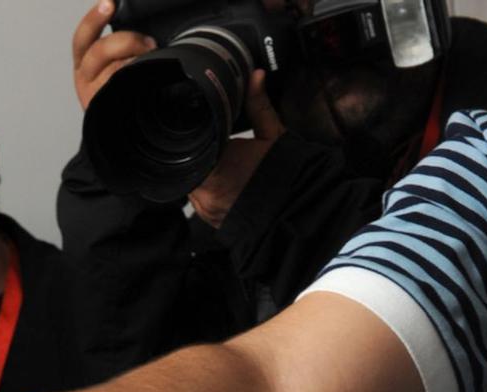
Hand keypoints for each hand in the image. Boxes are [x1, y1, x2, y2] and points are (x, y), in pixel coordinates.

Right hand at [73, 0, 155, 111]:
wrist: (116, 132)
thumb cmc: (116, 94)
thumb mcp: (108, 65)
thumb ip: (115, 46)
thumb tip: (129, 23)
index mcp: (83, 62)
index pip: (83, 36)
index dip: (95, 18)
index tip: (109, 2)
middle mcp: (84, 78)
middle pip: (101, 50)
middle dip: (127, 41)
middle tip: (148, 43)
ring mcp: (95, 95)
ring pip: (115, 70)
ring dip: (136, 62)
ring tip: (151, 61)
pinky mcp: (106, 110)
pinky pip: (124, 90)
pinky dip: (137, 81)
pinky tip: (146, 79)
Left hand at [189, 70, 285, 227]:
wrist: (296, 210)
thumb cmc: (285, 175)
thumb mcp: (272, 134)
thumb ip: (258, 105)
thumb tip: (255, 76)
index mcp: (216, 168)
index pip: (192, 147)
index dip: (199, 136)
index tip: (208, 131)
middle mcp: (206, 192)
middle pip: (190, 164)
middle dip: (202, 153)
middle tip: (220, 148)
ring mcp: (206, 209)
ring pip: (193, 182)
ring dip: (203, 172)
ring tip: (225, 166)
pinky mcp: (210, 220)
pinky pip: (201, 201)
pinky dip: (209, 190)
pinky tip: (226, 184)